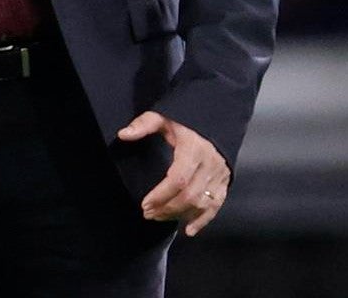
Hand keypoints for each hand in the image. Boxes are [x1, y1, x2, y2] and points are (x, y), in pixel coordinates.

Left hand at [119, 111, 230, 236]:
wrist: (216, 120)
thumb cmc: (185, 121)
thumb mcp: (163, 116)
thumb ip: (144, 124)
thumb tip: (123, 134)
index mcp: (194, 149)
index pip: (179, 178)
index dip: (161, 194)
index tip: (145, 203)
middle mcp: (210, 164)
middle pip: (190, 195)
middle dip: (167, 208)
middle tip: (147, 213)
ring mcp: (220, 175)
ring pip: (202, 203)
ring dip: (179, 215)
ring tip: (159, 217)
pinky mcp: (224, 183)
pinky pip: (216, 206)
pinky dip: (203, 220)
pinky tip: (188, 230)